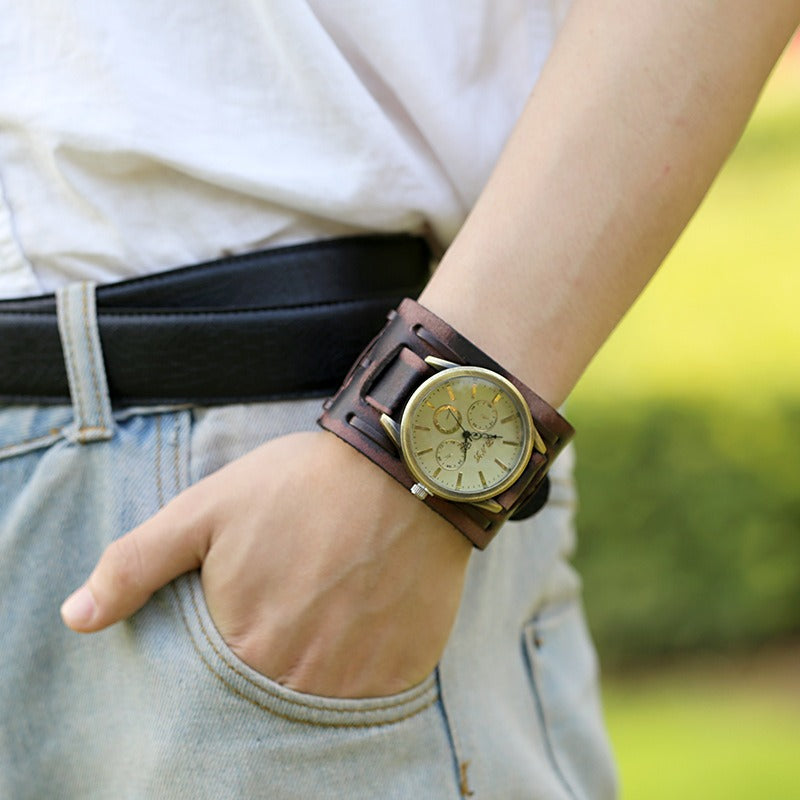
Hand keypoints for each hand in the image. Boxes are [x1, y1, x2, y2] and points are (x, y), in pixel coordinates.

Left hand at [60, 431, 471, 696]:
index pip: (216, 685)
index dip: (230, 644)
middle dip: (275, 655)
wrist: (400, 467)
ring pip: (324, 697)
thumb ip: (135, 565)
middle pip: (272, 693)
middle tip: (295, 605)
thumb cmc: (300, 485)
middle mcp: (301, 677)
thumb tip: (76, 618)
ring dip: (319, 664)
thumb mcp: (205, 509)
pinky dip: (364, 665)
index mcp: (244, 646)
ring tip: (328, 610)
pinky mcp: (408, 667)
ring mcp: (360, 678)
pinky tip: (363, 618)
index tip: (250, 612)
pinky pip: (375, 692)